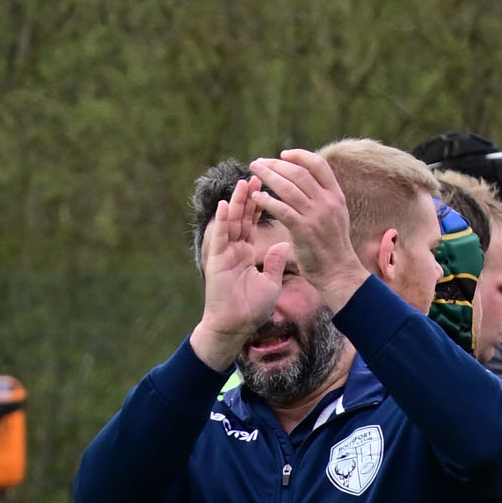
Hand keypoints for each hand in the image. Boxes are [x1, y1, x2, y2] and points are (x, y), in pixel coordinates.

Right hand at [192, 182, 289, 366]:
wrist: (235, 327)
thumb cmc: (252, 308)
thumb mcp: (271, 283)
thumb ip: (276, 263)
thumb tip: (285, 244)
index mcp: (247, 252)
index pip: (254, 223)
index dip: (261, 206)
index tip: (269, 188)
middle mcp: (234, 249)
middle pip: (243, 217)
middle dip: (250, 197)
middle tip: (258, 175)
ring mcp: (224, 253)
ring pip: (231, 223)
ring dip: (237, 203)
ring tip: (244, 183)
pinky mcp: (216, 261)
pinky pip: (220, 239)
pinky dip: (222, 222)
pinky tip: (225, 206)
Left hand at [247, 148, 364, 307]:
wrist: (339, 273)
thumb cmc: (333, 246)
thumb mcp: (335, 216)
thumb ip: (322, 197)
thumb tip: (306, 179)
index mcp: (336, 196)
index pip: (318, 164)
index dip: (299, 156)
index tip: (282, 155)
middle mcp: (327, 202)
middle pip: (298, 173)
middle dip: (275, 164)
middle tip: (258, 163)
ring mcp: (316, 216)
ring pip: (287, 187)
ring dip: (267, 176)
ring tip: (253, 172)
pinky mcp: (304, 230)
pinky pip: (281, 209)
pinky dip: (267, 200)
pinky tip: (256, 197)